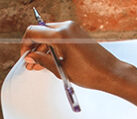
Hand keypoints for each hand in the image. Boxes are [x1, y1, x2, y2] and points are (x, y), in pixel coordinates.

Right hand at [19, 21, 134, 94]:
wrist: (110, 73)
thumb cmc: (90, 73)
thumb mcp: (62, 70)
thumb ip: (43, 61)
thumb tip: (31, 57)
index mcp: (61, 35)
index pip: (33, 32)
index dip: (25, 45)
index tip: (25, 56)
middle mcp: (67, 27)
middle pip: (41, 31)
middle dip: (34, 47)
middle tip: (31, 63)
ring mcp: (73, 29)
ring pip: (50, 34)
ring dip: (43, 47)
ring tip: (40, 64)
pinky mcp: (78, 33)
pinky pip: (60, 36)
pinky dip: (53, 46)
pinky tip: (50, 59)